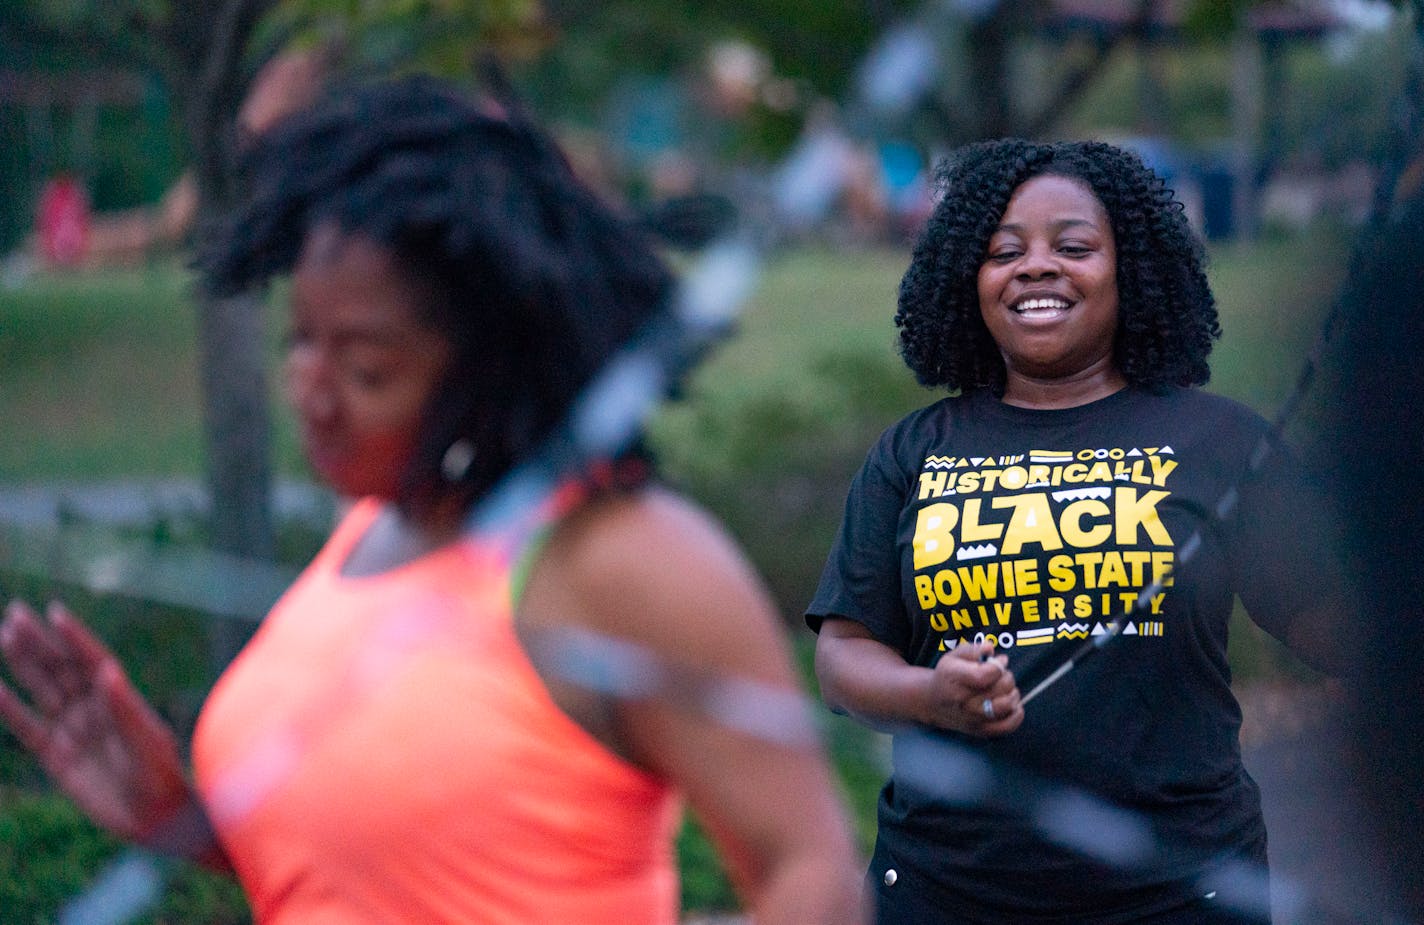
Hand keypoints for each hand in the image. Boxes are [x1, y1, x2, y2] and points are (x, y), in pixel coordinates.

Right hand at [0, 600, 191, 843]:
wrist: (154, 816)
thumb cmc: (160, 774)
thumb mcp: (147, 740)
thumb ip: (124, 708)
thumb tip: (107, 670)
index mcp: (119, 697)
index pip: (92, 659)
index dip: (75, 636)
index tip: (56, 612)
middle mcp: (94, 708)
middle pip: (62, 668)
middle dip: (41, 641)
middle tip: (17, 613)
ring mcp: (74, 730)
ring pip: (43, 689)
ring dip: (24, 664)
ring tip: (5, 635)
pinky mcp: (57, 756)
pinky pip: (27, 728)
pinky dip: (10, 709)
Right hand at [924, 642, 1023, 735]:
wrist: (933, 704)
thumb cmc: (947, 677)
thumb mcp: (953, 656)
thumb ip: (972, 649)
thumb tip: (990, 648)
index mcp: (954, 679)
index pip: (985, 675)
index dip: (998, 666)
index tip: (999, 661)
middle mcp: (962, 701)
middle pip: (1000, 689)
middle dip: (1007, 676)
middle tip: (1002, 673)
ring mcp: (973, 718)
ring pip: (1006, 706)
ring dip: (1012, 693)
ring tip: (1006, 688)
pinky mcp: (981, 731)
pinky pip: (1008, 726)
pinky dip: (1016, 714)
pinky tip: (1013, 703)